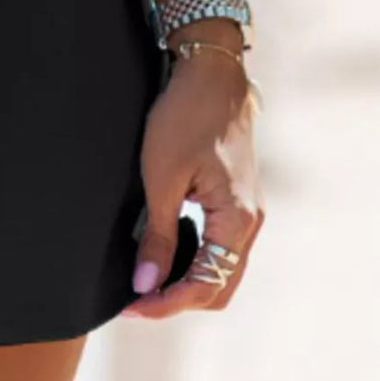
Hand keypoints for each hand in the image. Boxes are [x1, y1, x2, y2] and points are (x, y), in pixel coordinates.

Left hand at [123, 38, 263, 317]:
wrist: (210, 73)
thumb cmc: (185, 117)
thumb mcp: (162, 177)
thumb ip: (157, 235)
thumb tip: (146, 284)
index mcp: (237, 222)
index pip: (204, 286)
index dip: (165, 303)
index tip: (130, 306)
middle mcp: (250, 224)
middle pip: (218, 287)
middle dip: (177, 299)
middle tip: (135, 299)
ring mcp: (246, 212)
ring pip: (221, 269)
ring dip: (186, 281)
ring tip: (145, 279)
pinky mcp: (236, 201)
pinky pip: (219, 247)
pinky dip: (194, 259)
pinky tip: (164, 250)